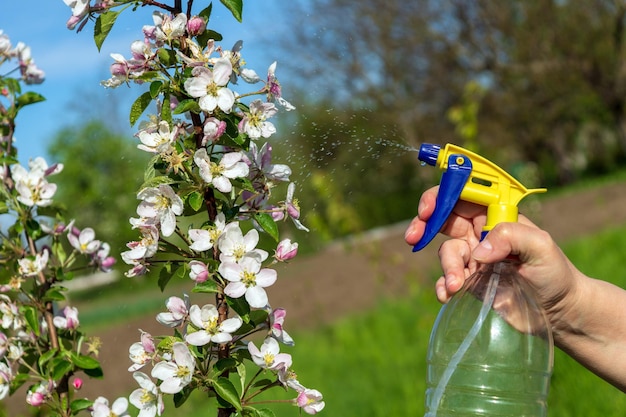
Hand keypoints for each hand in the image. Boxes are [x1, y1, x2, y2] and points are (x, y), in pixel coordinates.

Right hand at [404, 186, 580, 323]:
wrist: (558, 313)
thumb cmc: (555, 274)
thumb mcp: (541, 247)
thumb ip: (511, 236)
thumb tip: (478, 251)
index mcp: (496, 216)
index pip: (463, 195)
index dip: (442, 196)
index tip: (429, 209)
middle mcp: (481, 233)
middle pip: (443, 219)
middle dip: (424, 224)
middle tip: (414, 236)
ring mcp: (473, 258)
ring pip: (446, 253)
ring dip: (446, 267)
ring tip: (456, 285)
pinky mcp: (469, 282)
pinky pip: (446, 279)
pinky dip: (443, 286)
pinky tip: (448, 295)